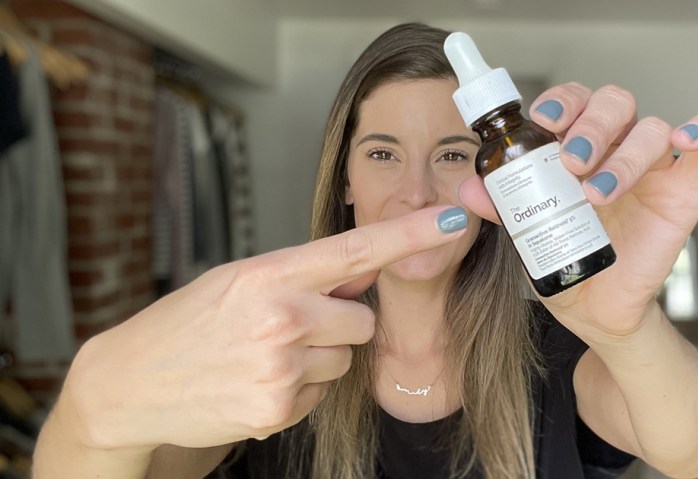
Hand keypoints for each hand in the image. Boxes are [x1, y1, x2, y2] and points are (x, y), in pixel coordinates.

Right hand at [61, 206, 467, 450]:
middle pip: (364, 318)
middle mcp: (280, 319)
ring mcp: (280, 368)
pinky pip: (322, 392)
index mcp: (269, 275)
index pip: (355, 250)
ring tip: (263, 355)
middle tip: (289, 326)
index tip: (453, 220)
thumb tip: (359, 274)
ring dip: (317, 357)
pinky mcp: (277, 410)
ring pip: (345, 358)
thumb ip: (300, 276)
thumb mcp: (237, 282)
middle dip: (340, 322)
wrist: (130, 384)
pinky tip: (257, 381)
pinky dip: (300, 389)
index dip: (410, 234)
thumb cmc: (186, 325)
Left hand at [459, 83, 697, 338]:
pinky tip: (685, 139)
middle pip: (614, 103)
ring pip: (651, 127)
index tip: (542, 124)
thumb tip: (466, 189)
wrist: (595, 309)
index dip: (561, 102)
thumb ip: (502, 208)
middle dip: (589, 128)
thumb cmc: (564, 259)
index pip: (574, 103)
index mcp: (579, 146)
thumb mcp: (526, 235)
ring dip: (623, 154)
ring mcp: (655, 166)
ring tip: (597, 194)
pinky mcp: (687, 188)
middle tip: (569, 163)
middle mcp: (617, 147)